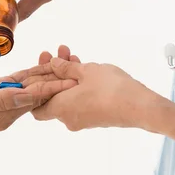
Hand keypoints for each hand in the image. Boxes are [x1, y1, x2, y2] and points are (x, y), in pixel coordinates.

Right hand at [0, 63, 76, 131]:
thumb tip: (25, 96)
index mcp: (2, 117)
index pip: (33, 100)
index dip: (53, 89)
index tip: (72, 81)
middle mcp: (5, 111)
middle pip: (36, 93)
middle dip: (56, 79)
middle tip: (76, 65)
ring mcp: (1, 101)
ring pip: (29, 85)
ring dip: (46, 72)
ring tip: (65, 60)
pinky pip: (17, 81)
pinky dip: (31, 71)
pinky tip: (45, 63)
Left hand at [32, 56, 158, 131]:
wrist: (140, 108)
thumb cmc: (110, 88)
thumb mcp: (86, 71)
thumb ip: (66, 68)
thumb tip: (53, 64)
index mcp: (60, 108)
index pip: (35, 106)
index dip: (34, 89)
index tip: (40, 69)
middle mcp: (68, 118)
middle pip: (53, 97)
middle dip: (54, 74)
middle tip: (57, 54)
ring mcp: (83, 120)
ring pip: (68, 98)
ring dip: (68, 78)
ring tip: (72, 56)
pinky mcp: (97, 119)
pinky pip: (81, 102)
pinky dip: (79, 87)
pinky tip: (86, 70)